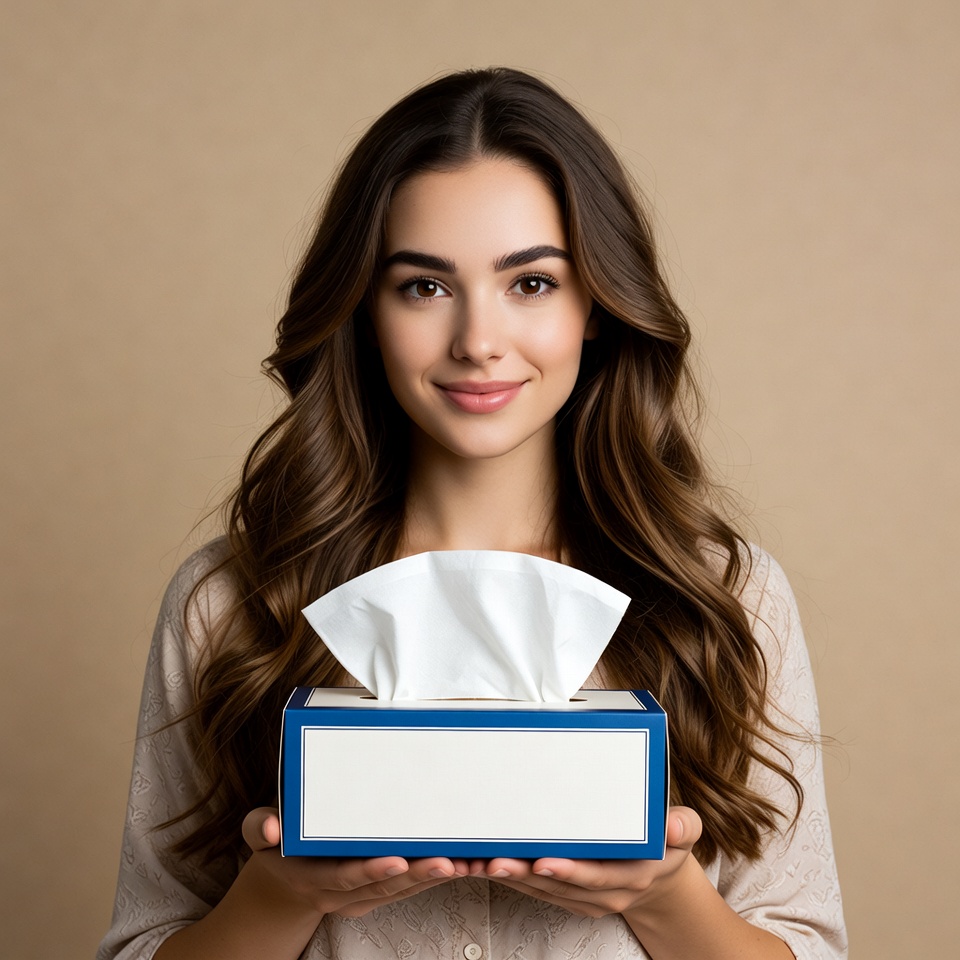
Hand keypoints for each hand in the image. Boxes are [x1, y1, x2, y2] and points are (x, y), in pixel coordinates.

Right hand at [242, 807, 467, 918]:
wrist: (283, 885)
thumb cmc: (276, 849)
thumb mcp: (258, 836)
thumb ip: (259, 828)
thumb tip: (269, 826)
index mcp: (314, 877)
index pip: (347, 876)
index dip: (372, 870)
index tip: (398, 859)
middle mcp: (342, 892)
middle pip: (384, 886)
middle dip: (417, 875)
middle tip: (447, 861)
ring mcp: (362, 896)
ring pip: (402, 889)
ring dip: (433, 878)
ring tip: (463, 862)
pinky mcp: (378, 892)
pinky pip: (409, 887)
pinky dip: (433, 877)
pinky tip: (459, 864)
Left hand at [472, 806, 701, 919]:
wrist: (660, 880)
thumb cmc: (666, 845)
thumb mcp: (684, 833)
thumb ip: (683, 827)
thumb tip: (676, 825)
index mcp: (632, 875)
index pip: (597, 876)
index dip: (569, 871)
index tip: (543, 860)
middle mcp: (605, 893)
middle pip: (559, 885)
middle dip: (525, 874)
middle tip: (495, 859)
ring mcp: (584, 898)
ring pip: (540, 889)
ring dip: (509, 877)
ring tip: (478, 861)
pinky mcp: (568, 897)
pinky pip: (534, 889)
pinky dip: (509, 877)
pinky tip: (484, 864)